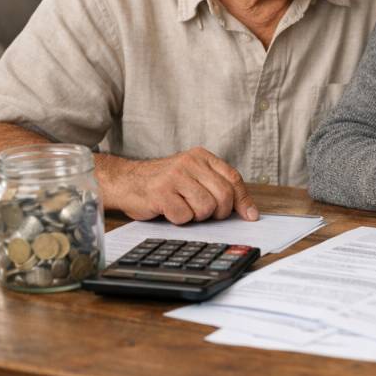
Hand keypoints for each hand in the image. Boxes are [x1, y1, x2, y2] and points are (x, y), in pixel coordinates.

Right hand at [111, 147, 258, 223]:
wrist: (125, 181)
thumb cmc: (163, 183)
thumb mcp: (192, 176)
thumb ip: (216, 185)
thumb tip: (247, 211)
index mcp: (201, 156)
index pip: (233, 178)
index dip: (243, 200)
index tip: (250, 216)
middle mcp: (190, 163)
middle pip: (224, 195)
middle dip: (219, 212)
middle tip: (205, 214)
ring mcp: (175, 176)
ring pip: (206, 208)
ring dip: (197, 216)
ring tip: (184, 208)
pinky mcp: (161, 192)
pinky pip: (184, 216)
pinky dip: (179, 219)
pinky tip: (169, 210)